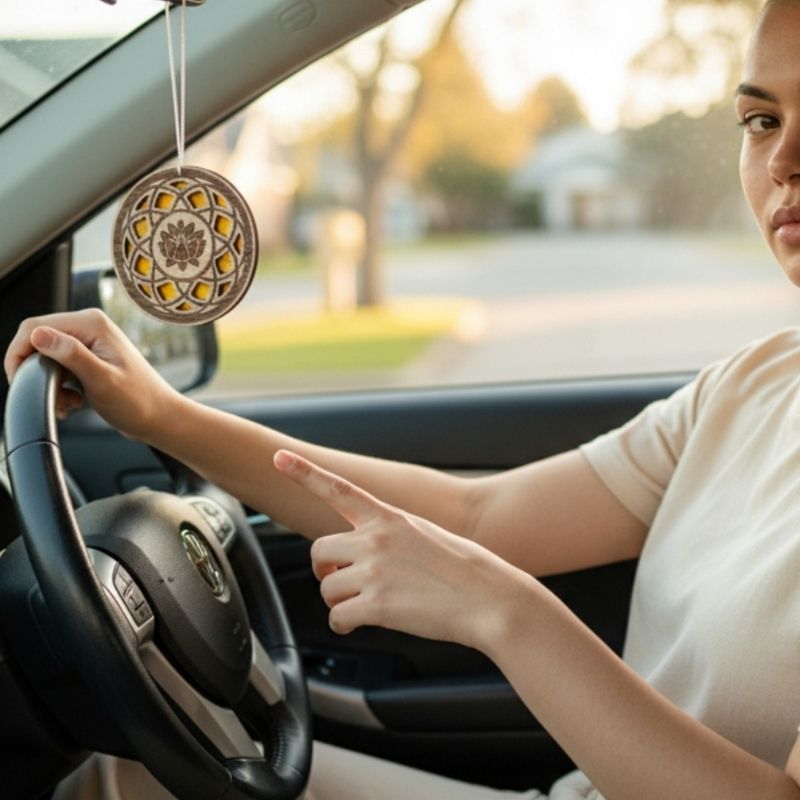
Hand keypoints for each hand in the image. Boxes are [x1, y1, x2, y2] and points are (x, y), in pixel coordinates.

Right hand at [4, 309, 179, 439]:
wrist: (160, 418)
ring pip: (45, 359)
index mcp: (92, 324)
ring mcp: (90, 343)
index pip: (34, 326)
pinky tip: (73, 403)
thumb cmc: (139, 401)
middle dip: (35, 373)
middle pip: (37, 342)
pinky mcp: (90, 360)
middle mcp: (89, 328)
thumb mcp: (102, 380)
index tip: (19, 380)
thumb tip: (38, 334)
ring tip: (67, 404)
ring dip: (48, 385)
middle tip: (51, 398)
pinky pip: (58, 369)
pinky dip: (59, 389)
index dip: (19, 353)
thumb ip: (71, 355)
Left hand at [273, 449, 533, 650]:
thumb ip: (391, 536)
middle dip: (325, 571)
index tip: (279, 457)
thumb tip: (366, 555)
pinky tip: (359, 625)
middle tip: (338, 581)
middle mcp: (376, 539)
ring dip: (339, 601)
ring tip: (364, 606)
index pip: (338, 489)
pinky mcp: (376, 604)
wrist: (492, 598)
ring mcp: (374, 571)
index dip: (305, 472)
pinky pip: (337, 618)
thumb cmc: (467, 569)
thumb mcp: (427, 534)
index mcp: (390, 518)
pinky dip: (344, 625)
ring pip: (327, 588)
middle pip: (319, 552)